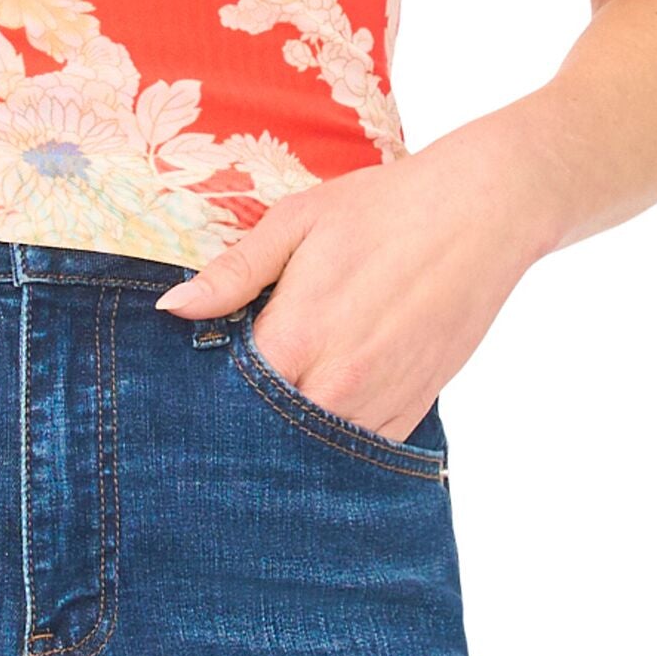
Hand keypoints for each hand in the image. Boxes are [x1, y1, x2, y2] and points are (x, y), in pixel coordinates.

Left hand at [155, 119, 555, 443]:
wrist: (482, 212)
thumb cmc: (384, 208)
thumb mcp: (297, 222)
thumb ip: (233, 272)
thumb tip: (174, 308)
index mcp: (296, 336)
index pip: (226, 393)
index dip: (205, 388)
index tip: (193, 378)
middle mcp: (336, 384)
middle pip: (266, 430)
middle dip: (243, 418)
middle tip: (229, 397)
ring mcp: (380, 402)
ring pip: (314, 448)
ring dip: (291, 431)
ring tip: (278, 398)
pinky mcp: (415, 407)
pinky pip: (361, 446)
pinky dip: (337, 434)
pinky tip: (324, 404)